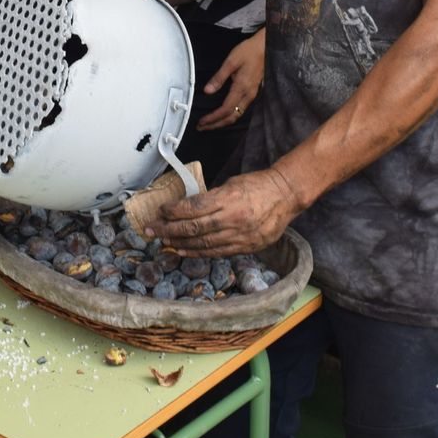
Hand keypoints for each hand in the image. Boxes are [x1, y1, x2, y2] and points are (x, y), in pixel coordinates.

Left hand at [150, 167, 300, 255]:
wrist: (286, 195)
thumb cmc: (257, 185)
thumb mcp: (231, 184)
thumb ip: (211, 198)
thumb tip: (186, 208)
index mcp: (228, 198)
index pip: (192, 207)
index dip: (172, 211)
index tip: (160, 212)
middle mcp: (233, 219)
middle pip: (193, 228)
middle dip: (168, 229)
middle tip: (151, 230)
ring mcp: (240, 235)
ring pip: (202, 243)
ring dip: (179, 243)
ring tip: (164, 241)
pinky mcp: (246, 247)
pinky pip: (217, 252)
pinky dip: (198, 252)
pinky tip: (183, 251)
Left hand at [197, 29, 264, 130]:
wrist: (266, 46)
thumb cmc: (249, 51)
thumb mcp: (231, 61)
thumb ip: (219, 77)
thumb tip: (207, 91)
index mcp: (242, 87)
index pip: (225, 110)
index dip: (213, 118)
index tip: (202, 122)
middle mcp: (248, 94)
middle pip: (232, 117)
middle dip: (216, 124)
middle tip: (202, 127)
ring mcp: (252, 94)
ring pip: (237, 115)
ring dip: (223, 121)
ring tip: (210, 123)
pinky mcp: (253, 92)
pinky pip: (241, 109)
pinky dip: (230, 115)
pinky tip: (222, 114)